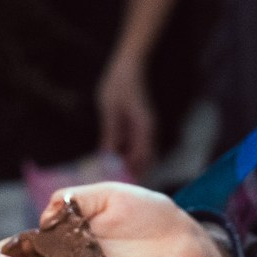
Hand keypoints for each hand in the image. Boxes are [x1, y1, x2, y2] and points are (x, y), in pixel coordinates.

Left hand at [96, 55, 159, 176]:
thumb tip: (107, 157)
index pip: (142, 158)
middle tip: (115, 189)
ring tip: (113, 180)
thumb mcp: (110, 109)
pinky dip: (128, 158)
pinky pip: (136, 149)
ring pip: (142, 157)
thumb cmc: (118, 84)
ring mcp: (146, 130)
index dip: (131, 173)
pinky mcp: (140, 128)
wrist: (128, 67)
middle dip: (132, 175)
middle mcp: (149, 131)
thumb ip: (111, 133)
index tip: (117, 185)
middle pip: (145, 161)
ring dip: (130, 167)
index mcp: (144, 127)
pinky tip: (114, 163)